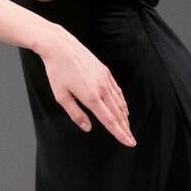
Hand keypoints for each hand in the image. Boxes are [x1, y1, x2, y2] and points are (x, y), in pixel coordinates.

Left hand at [39, 32, 135, 147]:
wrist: (60, 47)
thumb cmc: (57, 72)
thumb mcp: (61, 96)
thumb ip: (76, 114)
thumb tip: (88, 127)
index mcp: (90, 97)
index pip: (109, 120)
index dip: (120, 133)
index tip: (129, 142)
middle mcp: (101, 88)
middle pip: (117, 114)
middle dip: (125, 128)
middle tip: (132, 140)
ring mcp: (105, 79)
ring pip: (119, 102)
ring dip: (124, 117)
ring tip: (127, 128)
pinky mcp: (105, 72)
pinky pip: (117, 91)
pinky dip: (122, 102)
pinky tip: (123, 109)